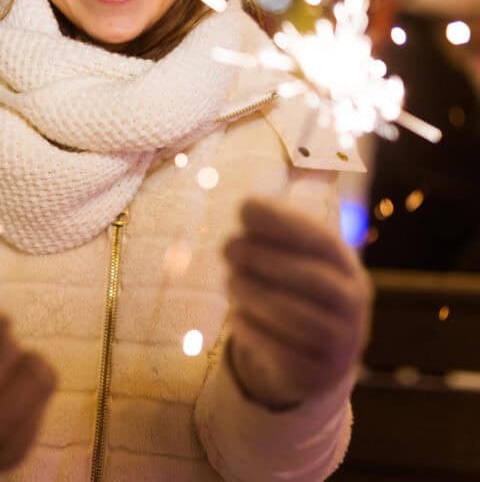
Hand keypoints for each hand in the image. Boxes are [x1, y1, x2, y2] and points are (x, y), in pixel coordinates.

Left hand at [223, 198, 371, 407]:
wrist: (315, 359)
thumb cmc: (295, 295)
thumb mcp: (292, 261)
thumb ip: (273, 234)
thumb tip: (247, 206)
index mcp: (347, 267)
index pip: (321, 240)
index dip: (283, 222)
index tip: (244, 210)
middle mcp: (352, 304)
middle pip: (310, 278)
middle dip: (263, 258)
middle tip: (228, 248)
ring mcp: (340, 342)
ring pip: (293, 316)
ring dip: (253, 294)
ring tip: (231, 282)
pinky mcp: (316, 374)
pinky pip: (281, 351)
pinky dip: (252, 330)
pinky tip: (237, 317)